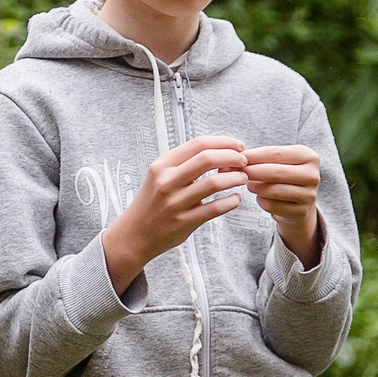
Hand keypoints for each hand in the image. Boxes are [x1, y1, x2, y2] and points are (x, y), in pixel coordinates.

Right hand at [99, 134, 248, 293]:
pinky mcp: (184, 222)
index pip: (198, 144)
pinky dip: (231, 202)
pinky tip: (234, 199)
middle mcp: (166, 181)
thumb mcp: (160, 177)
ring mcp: (175, 202)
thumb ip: (185, 165)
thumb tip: (220, 154)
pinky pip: (215, 208)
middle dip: (233, 157)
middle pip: (207, 159)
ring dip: (235, 178)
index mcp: (162, 165)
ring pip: (214, 183)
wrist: (134, 234)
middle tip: (243, 162)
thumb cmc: (152, 203)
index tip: (238, 146)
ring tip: (242, 179)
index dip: (223, 142)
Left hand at [243, 144, 324, 267]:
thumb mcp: (276, 162)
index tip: (232, 158)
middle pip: (274, 172)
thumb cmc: (282, 176)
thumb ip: (258, 158)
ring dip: (254, 186)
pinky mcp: (301, 212)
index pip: (274, 152)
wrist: (298, 203)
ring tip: (247, 183)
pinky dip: (260, 200)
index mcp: (308, 156)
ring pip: (272, 190)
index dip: (251, 155)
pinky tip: (260, 196)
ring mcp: (309, 195)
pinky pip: (271, 205)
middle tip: (231, 172)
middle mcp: (313, 175)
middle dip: (249, 172)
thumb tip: (231, 157)